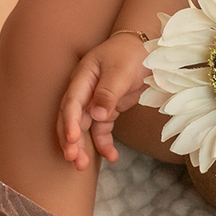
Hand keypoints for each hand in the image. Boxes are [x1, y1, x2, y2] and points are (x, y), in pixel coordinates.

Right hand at [57, 36, 149, 171]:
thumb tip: (96, 114)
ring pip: (83, 128)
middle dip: (70, 140)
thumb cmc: (130, 54)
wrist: (145, 48)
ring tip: (82, 167)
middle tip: (73, 160)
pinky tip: (112, 157)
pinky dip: (104, 144)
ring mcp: (94, 101)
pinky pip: (101, 130)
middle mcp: (84, 91)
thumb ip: (108, 92)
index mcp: (83, 78)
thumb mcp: (121, 70)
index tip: (72, 140)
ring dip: (82, 147)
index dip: (70, 122)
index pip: (72, 103)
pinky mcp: (107, 109)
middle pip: (72, 119)